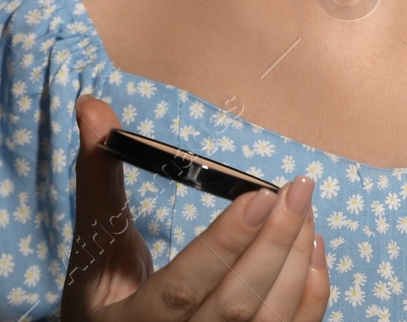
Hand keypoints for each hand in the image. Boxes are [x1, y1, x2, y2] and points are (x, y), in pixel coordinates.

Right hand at [62, 96, 329, 321]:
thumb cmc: (105, 299)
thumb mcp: (94, 247)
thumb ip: (99, 180)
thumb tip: (93, 105)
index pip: (182, 289)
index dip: (224, 245)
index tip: (261, 195)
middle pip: (236, 305)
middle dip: (275, 243)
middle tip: (299, 190)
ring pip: (270, 319)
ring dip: (297, 260)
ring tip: (305, 209)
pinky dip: (312, 290)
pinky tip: (313, 246)